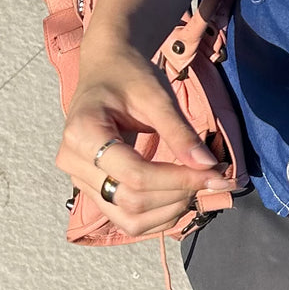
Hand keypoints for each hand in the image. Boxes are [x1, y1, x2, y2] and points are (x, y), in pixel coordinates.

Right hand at [54, 41, 235, 236]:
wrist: (107, 70)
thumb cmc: (129, 76)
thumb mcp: (157, 97)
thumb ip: (180, 133)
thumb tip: (209, 167)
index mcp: (83, 134)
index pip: (135, 175)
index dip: (179, 180)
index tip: (215, 172)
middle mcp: (73, 162)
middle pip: (132, 200)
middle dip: (178, 194)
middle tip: (212, 178)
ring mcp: (80, 180)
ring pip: (130, 219)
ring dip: (170, 211)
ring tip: (196, 186)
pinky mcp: (93, 191)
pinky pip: (127, 219)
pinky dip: (159, 216)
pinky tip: (180, 197)